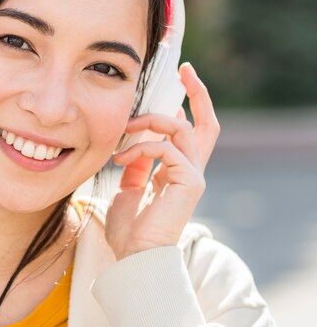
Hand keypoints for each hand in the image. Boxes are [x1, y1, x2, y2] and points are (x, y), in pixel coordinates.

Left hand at [105, 63, 219, 260]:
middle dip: (198, 94)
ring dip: (151, 120)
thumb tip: (129, 147)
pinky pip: (168, 148)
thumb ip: (134, 167)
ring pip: (183, 128)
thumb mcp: (127, 189)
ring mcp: (192, 175)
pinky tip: (121, 159)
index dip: (183, 107)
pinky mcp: (190, 182)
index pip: (187, 133)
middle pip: (205, 124)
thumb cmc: (128, 230)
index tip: (173, 84)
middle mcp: (190, 170)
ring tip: (126, 127)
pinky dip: (141, 148)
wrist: (134, 256)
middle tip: (184, 70)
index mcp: (176, 171)